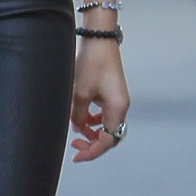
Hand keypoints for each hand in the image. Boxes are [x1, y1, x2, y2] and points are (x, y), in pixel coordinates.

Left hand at [69, 42, 128, 162]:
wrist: (98, 40)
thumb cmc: (90, 64)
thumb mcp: (79, 94)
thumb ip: (78, 116)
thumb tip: (78, 130)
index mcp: (117, 108)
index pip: (107, 141)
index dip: (92, 152)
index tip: (76, 156)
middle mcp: (121, 106)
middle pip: (110, 136)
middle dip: (92, 144)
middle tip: (74, 146)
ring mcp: (117, 100)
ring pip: (106, 126)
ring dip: (92, 133)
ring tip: (76, 133)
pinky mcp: (111, 93)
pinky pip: (104, 115)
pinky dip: (93, 120)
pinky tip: (81, 119)